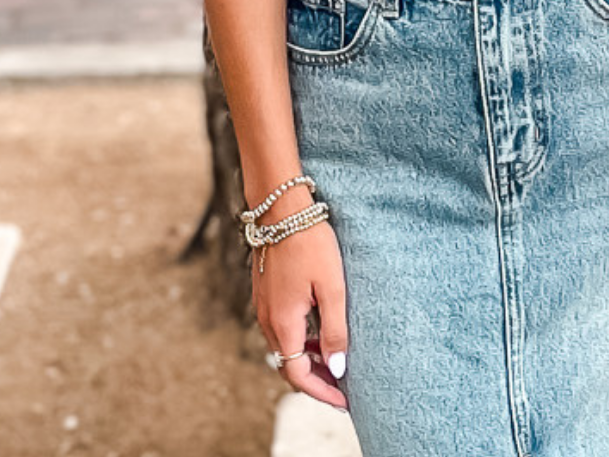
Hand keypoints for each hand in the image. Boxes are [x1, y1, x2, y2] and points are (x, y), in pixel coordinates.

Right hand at [252, 220, 349, 411]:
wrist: (281, 208)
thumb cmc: (310, 243)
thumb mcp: (332, 286)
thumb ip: (334, 329)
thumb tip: (336, 368)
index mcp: (283, 323)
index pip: (298, 375)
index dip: (321, 392)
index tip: (344, 401)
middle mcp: (267, 320)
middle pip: (289, 366)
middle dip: (315, 381)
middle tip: (343, 387)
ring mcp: (263, 307)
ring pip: (284, 348)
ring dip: (308, 361)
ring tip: (335, 361)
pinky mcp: (265, 294)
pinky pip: (281, 330)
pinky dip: (300, 341)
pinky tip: (319, 332)